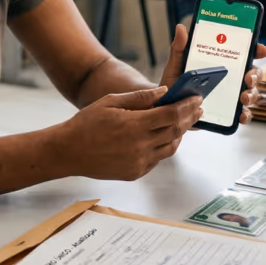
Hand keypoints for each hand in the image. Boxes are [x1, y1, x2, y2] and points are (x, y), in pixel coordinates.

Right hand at [58, 86, 200, 179]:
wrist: (68, 152)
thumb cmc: (86, 123)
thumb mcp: (111, 102)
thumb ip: (139, 97)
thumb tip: (164, 91)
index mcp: (135, 125)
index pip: (171, 114)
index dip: (187, 106)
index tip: (197, 99)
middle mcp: (140, 146)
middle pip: (175, 130)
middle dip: (189, 118)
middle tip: (198, 109)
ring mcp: (138, 162)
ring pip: (170, 147)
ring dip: (179, 134)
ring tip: (183, 122)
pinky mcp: (135, 173)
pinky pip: (157, 159)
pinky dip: (164, 146)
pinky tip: (164, 137)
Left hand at [159, 23, 265, 125]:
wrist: (169, 106)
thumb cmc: (176, 82)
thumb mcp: (176, 64)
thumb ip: (179, 47)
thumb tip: (181, 28)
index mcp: (222, 63)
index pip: (244, 53)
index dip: (256, 50)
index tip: (260, 49)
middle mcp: (230, 78)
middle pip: (252, 73)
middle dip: (255, 75)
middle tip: (248, 78)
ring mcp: (231, 95)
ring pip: (251, 93)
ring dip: (252, 95)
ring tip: (243, 98)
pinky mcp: (228, 112)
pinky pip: (243, 114)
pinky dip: (245, 115)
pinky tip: (241, 115)